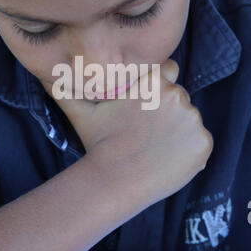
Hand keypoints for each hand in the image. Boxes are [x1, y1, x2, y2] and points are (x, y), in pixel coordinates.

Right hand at [54, 59, 213, 209]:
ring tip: (155, 147)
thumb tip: (47, 75)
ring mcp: (193, 120)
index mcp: (153, 81)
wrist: (116, 181)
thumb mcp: (81, 112)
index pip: (168, 70)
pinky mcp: (203, 143)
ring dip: (178, 129)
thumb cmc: (100, 144)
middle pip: (179, 96)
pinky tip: (168, 158)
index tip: (147, 104)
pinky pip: (199, 141)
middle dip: (168, 109)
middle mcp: (177, 95)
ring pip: (189, 119)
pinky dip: (189, 149)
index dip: (158, 86)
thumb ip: (68, 88)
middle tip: (147, 130)